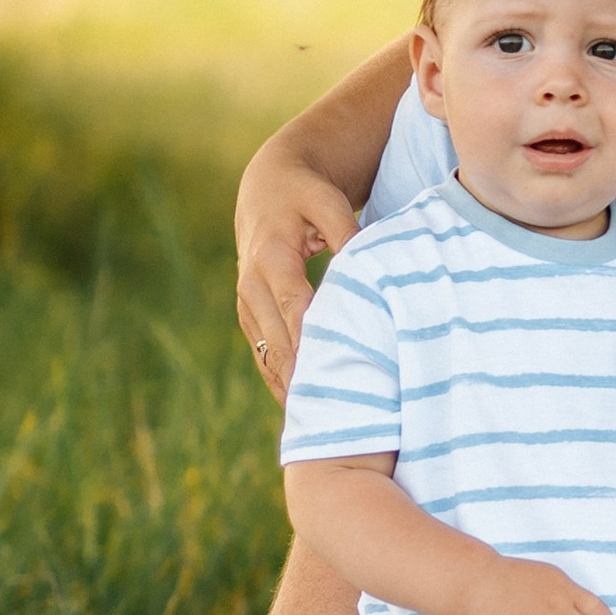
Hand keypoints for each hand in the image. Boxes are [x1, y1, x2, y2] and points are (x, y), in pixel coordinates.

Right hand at [237, 133, 358, 398]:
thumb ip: (348, 235)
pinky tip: (302, 408)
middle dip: (302, 377)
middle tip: (334, 414)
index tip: (331, 373)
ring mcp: (245, 302)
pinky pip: (262, 354)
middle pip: (277, 340)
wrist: (266, 190)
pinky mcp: (248, 314)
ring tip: (319, 424)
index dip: (310, 342)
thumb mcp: (329, 202)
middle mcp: (251, 284)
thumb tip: (369, 273)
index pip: (294, 306)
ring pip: (266, 354)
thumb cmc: (306, 194)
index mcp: (272, 256)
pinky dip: (279, 381)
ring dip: (289, 387)